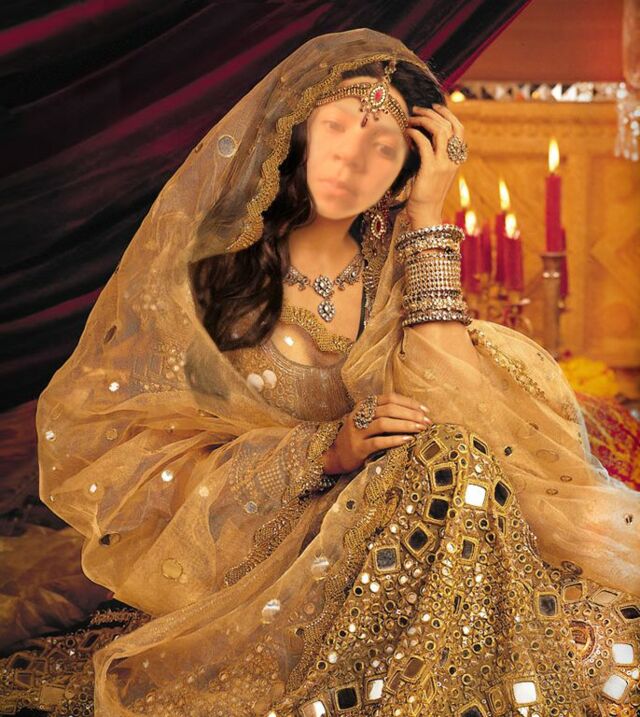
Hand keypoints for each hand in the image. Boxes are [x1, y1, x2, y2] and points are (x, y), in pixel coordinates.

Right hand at [322, 392, 431, 474]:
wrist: (336, 455)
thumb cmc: (359, 436)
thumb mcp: (368, 420)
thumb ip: (385, 414)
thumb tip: (416, 413)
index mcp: (364, 405)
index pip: (390, 398)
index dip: (409, 403)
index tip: (425, 410)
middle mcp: (359, 415)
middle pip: (389, 409)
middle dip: (411, 414)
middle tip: (426, 421)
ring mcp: (357, 431)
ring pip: (384, 423)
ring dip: (405, 425)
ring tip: (420, 429)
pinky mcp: (358, 447)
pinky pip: (378, 442)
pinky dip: (394, 440)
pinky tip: (407, 440)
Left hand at [405, 103, 464, 227]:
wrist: (426, 214)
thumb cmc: (426, 194)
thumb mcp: (433, 172)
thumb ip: (432, 155)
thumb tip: (420, 137)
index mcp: (457, 159)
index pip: (459, 129)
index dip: (448, 114)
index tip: (434, 107)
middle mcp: (453, 160)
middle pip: (450, 126)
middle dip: (433, 113)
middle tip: (417, 110)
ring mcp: (444, 165)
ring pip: (440, 131)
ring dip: (424, 121)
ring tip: (411, 119)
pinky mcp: (431, 170)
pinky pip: (425, 144)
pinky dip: (415, 134)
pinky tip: (407, 133)